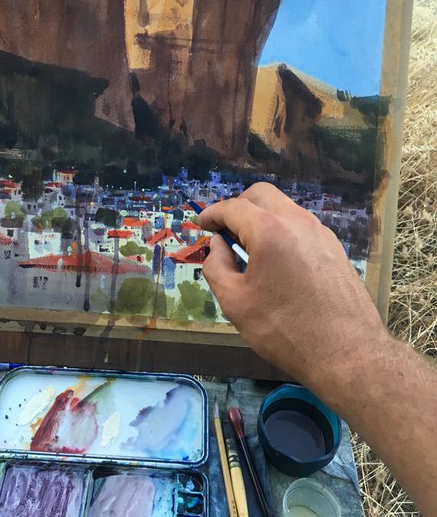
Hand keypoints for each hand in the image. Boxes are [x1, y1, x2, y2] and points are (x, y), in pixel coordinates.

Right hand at [198, 183, 387, 386]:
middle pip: (261, 195)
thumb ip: (217, 266)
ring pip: (284, 208)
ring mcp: (320, 232)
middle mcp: (297, 221)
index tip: (201, 224)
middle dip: (238, 206)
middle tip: (224, 231)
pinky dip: (281, 230)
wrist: (348, 354)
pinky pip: (300, 226)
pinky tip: (276, 260)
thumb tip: (218, 245)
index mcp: (270, 230)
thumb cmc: (285, 329)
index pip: (233, 207)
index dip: (212, 214)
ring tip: (249, 248)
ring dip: (261, 217)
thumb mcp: (236, 303)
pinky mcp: (334, 248)